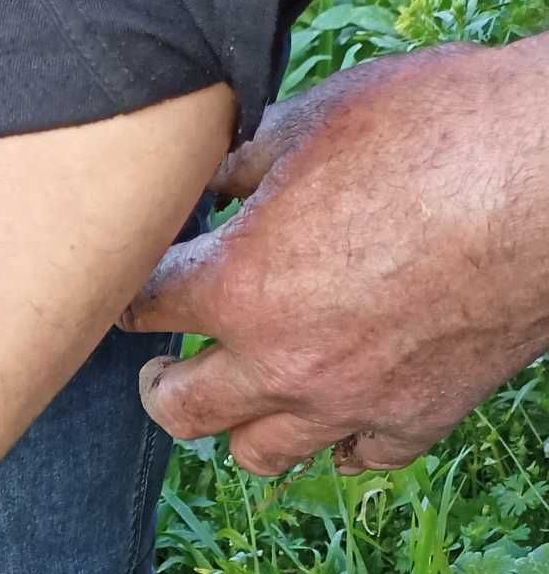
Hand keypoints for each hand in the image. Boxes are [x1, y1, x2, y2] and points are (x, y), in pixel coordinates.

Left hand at [123, 38, 548, 475]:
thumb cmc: (442, 126)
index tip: (132, 289)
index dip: (130, 292)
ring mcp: (349, 401)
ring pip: (260, 453)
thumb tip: (215, 175)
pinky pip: (359, 458)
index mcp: (239, 285)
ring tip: (238, 404)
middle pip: (182, 411)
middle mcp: (280, 361)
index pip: (144, 306)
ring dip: (239, 429)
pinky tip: (337, 424)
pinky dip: (341, 444)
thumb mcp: (323, 115)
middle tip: (162, 371)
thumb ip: (251, 159)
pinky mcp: (418, 417)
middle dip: (161, 388)